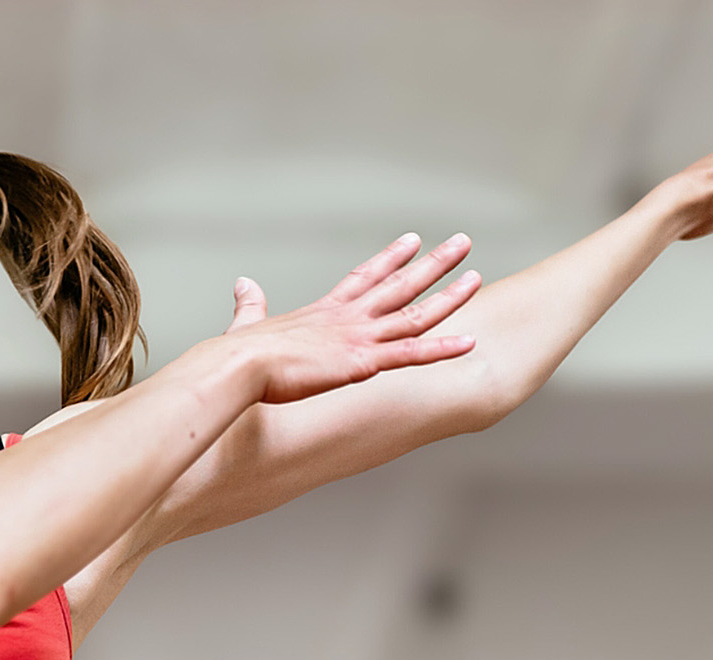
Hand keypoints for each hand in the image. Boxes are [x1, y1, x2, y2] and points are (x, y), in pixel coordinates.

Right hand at [220, 232, 480, 403]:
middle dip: (434, 263)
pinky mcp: (362, 362)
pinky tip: (470, 343)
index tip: (412, 240)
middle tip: (462, 242)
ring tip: (476, 277)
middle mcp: (347, 318)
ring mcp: (358, 337)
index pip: (365, 276)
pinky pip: (412, 355)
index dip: (390, 258)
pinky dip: (442, 349)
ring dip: (449, 297)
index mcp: (322, 311)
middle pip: (400, 284)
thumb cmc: (236, 355)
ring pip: (415, 314)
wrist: (238, 367)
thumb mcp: (246, 323)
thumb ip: (250, 304)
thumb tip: (242, 283)